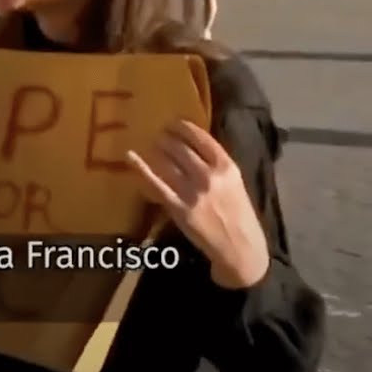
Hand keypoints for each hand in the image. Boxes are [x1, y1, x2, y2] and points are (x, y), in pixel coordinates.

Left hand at [125, 119, 269, 288]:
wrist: (241, 248)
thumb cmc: (239, 214)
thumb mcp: (235, 183)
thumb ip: (216, 165)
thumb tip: (191, 146)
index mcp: (227, 167)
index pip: (200, 138)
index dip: (182, 127)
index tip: (172, 123)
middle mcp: (209, 176)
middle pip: (180, 147)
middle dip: (165, 138)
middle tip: (157, 134)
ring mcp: (192, 192)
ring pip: (167, 161)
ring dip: (155, 149)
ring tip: (150, 144)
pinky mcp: (178, 208)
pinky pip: (155, 183)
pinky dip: (141, 167)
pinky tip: (130, 156)